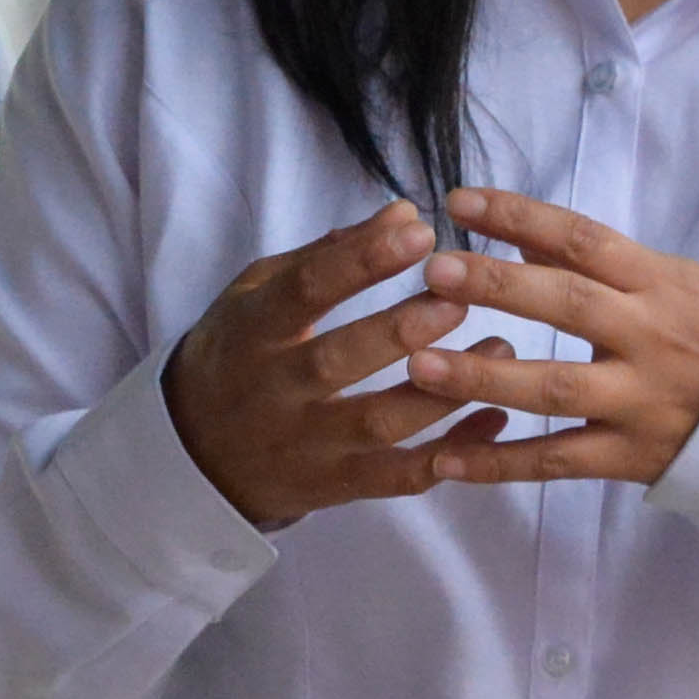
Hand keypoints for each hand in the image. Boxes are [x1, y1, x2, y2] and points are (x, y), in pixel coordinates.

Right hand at [160, 201, 496, 531]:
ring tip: (501, 348)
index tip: (420, 231)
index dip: (362, 260)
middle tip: (462, 295)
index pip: (306, 290)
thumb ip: (328, 254)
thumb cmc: (240, 351)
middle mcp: (275, 389)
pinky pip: (398, 477)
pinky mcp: (334, 485)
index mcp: (253, 329)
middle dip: (403, 328)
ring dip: (443, 390)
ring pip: (378, 423)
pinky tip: (494, 420)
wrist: (196, 452)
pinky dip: (451, 452)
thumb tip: (403, 213)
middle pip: (339, 360)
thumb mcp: (260, 292)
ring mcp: (305, 443)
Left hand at [397, 188, 698, 486]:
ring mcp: (639, 401)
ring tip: (418, 365)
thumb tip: (520, 234)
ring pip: (556, 388)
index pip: (584, 240)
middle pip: (567, 305)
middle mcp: (649, 337)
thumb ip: (596, 263)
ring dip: (482, 378)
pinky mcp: (630, 457)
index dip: (521, 217)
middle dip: (497, 286)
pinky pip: (557, 461)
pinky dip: (499, 463)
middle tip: (433, 272)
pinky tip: (444, 459)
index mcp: (658, 283)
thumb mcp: (670, 282)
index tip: (459, 201)